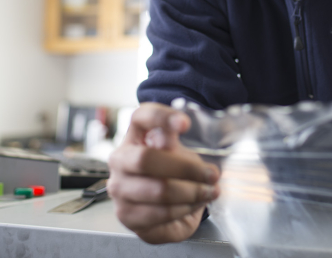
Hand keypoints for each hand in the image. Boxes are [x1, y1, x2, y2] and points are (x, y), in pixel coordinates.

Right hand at [107, 102, 220, 243]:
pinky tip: (195, 203)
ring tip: (210, 192)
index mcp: (134, 135)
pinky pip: (161, 212)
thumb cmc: (172, 173)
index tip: (185, 123)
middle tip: (212, 174)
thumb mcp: (179, 153)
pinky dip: (185, 208)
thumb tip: (172, 136)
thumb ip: (176, 144)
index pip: (141, 117)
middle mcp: (120, 159)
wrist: (166, 211)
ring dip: (192, 192)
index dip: (161, 117)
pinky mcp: (125, 215)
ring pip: (158, 190)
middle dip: (186, 168)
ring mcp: (119, 188)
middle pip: (145, 158)